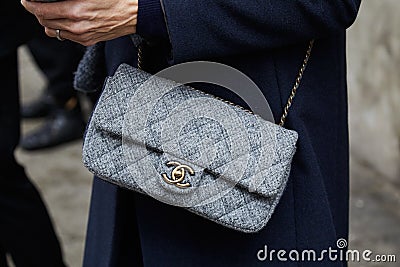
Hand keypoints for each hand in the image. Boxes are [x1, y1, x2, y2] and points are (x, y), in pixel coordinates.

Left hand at [21, 0, 137, 45]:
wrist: (134, 14)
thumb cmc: (116, 0)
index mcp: (75, 11)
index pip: (42, 11)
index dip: (31, 5)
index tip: (27, 1)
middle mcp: (77, 27)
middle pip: (45, 22)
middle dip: (38, 13)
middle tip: (37, 6)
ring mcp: (82, 36)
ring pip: (53, 32)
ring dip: (48, 23)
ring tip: (49, 15)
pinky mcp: (88, 41)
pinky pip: (66, 38)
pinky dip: (60, 30)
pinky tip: (64, 22)